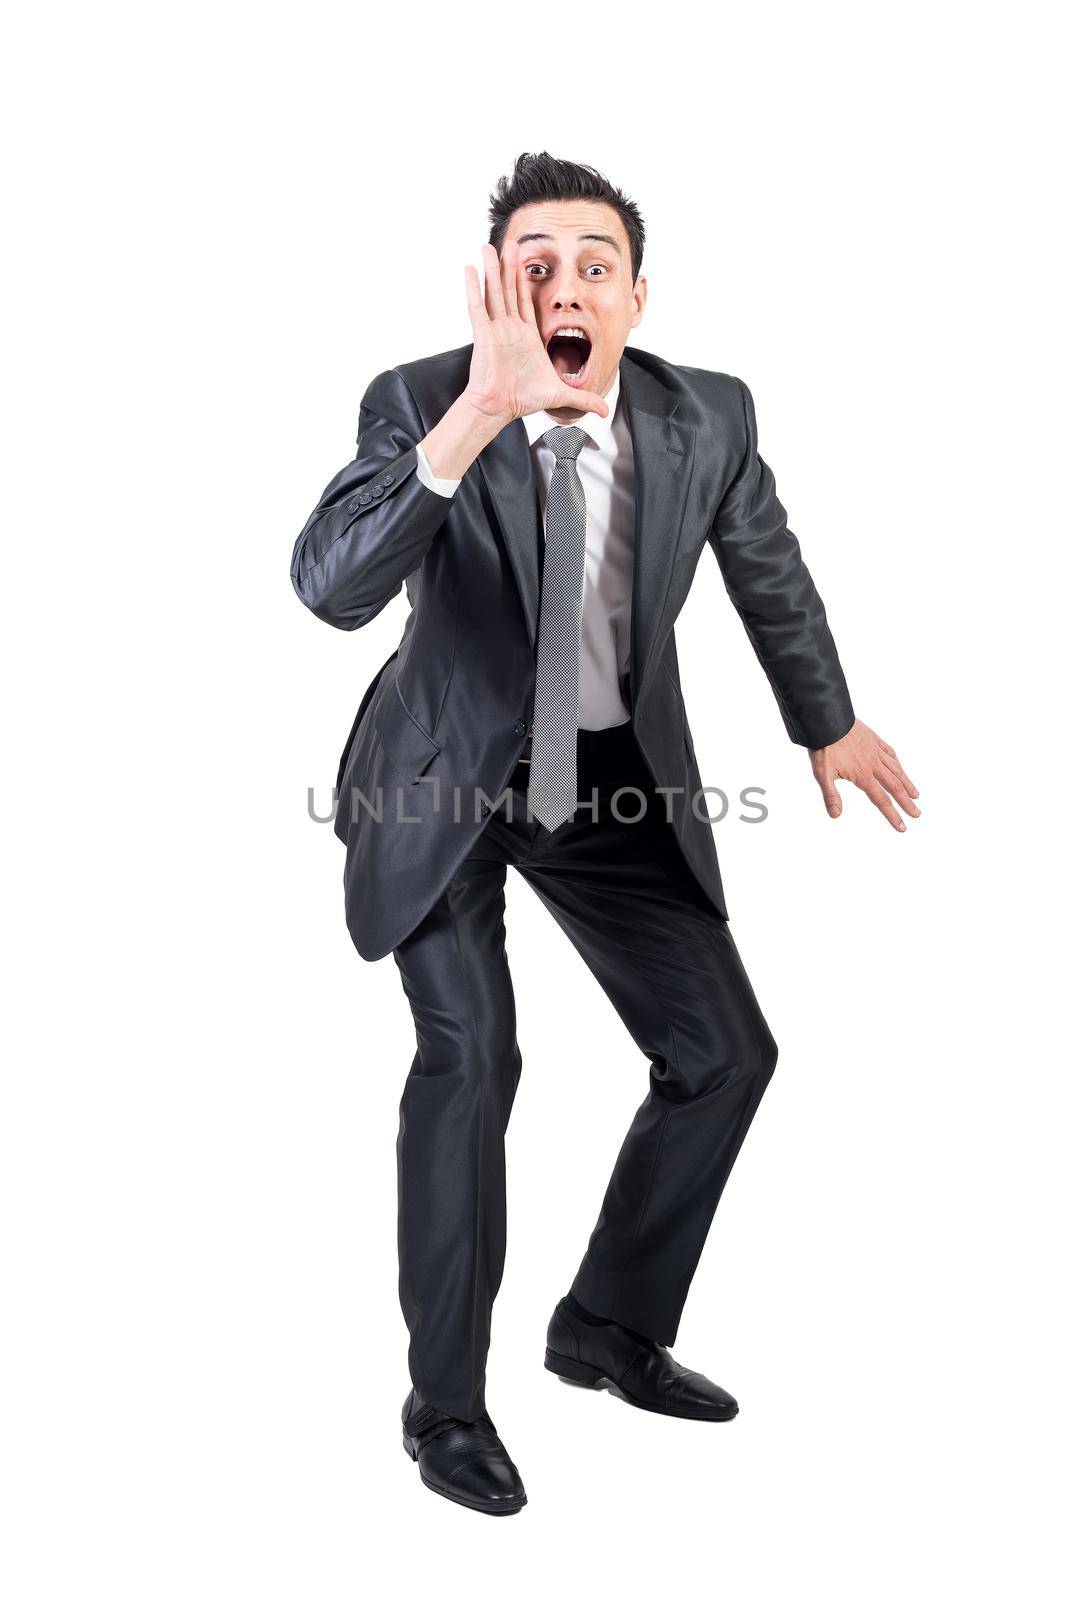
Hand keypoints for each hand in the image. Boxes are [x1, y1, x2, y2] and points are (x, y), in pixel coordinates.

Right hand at [463, 240, 608, 424]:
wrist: (500, 408)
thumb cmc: (523, 400)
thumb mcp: (561, 394)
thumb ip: (584, 398)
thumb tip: (605, 410)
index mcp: (527, 336)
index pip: (526, 301)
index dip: (526, 281)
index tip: (527, 261)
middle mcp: (511, 328)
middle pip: (509, 290)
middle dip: (510, 266)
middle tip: (511, 242)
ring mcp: (497, 329)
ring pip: (494, 292)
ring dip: (492, 269)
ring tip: (489, 246)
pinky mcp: (484, 335)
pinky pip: (478, 307)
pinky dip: (474, 288)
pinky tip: (471, 269)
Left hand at [809, 719, 919, 831]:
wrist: (827, 721)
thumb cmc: (823, 747)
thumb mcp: (822, 774)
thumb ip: (831, 796)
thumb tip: (836, 815)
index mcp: (862, 775)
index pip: (881, 800)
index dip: (892, 815)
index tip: (902, 827)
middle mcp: (874, 764)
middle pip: (895, 787)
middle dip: (906, 803)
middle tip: (916, 814)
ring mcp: (876, 751)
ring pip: (896, 770)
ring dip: (907, 784)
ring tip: (916, 795)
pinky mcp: (874, 740)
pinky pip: (891, 753)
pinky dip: (898, 764)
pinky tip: (901, 769)